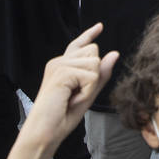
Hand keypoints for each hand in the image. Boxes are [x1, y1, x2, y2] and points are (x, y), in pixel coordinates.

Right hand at [19, 23, 117, 148]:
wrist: (44, 131)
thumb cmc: (62, 116)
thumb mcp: (87, 93)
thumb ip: (100, 74)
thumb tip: (114, 53)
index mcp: (63, 65)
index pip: (79, 45)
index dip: (90, 34)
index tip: (100, 26)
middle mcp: (59, 61)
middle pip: (94, 52)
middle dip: (94, 76)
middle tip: (76, 95)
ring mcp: (59, 65)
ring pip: (94, 63)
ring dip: (90, 86)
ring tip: (72, 98)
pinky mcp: (62, 72)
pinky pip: (90, 75)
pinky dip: (86, 91)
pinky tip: (71, 99)